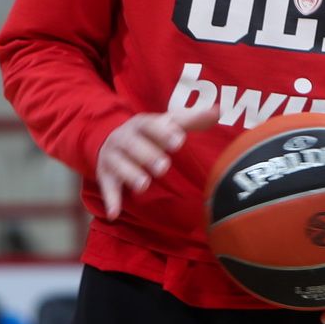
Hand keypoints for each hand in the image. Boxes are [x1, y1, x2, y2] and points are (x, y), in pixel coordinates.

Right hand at [94, 105, 218, 219]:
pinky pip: (107, 188)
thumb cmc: (148, 134)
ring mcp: (113, 157)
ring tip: (144, 184)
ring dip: (130, 174)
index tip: (179, 141)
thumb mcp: (166, 124)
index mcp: (141, 124)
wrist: (109, 139)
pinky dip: (110, 200)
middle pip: (133, 145)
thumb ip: (192, 119)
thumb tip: (219, 110)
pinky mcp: (105, 176)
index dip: (163, 133)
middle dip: (148, 155)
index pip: (151, 125)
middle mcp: (123, 138)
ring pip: (119, 165)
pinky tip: (114, 213)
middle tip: (164, 166)